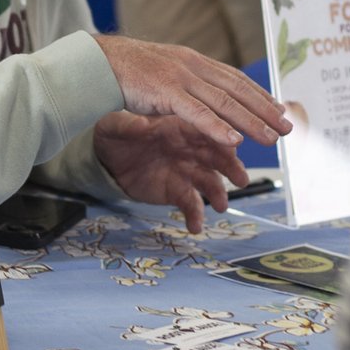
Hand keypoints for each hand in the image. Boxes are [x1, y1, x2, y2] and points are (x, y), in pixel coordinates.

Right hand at [92, 34, 289, 147]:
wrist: (99, 62)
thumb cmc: (130, 71)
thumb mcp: (167, 73)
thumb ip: (188, 82)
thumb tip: (207, 97)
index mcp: (194, 61)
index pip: (235, 79)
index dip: (260, 95)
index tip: (279, 109)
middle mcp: (193, 66)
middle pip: (237, 91)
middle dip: (265, 110)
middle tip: (287, 126)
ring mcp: (180, 78)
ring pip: (224, 103)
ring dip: (250, 122)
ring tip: (270, 138)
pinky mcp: (165, 92)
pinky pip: (197, 113)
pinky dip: (217, 126)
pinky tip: (233, 140)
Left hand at [92, 110, 248, 233]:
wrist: (107, 157)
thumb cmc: (117, 133)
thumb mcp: (118, 126)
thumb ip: (130, 126)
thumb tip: (140, 123)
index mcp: (180, 126)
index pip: (206, 128)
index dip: (221, 135)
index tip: (234, 143)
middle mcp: (190, 148)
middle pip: (217, 156)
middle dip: (232, 167)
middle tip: (242, 179)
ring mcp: (186, 171)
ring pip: (211, 182)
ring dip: (219, 194)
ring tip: (221, 205)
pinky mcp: (177, 191)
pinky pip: (192, 204)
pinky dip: (196, 216)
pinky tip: (194, 226)